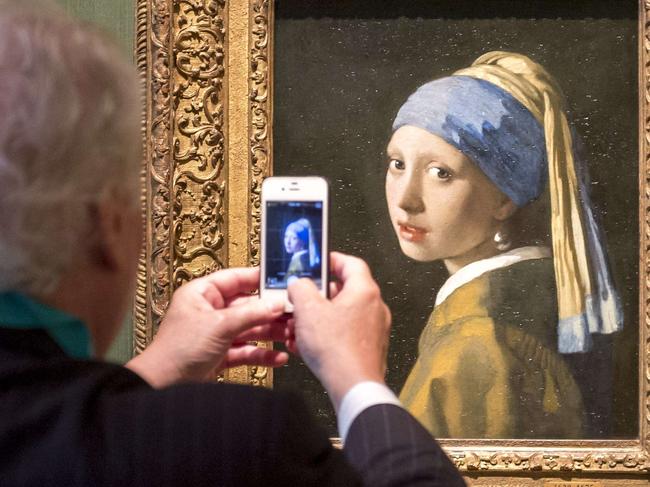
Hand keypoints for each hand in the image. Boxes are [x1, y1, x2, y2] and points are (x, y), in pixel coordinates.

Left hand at [126, 267, 287, 387]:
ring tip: (290, 334)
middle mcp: (210, 311)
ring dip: (270, 332)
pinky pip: (246, 351)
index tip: (282, 280)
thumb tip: (277, 303)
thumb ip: (251, 314)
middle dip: (270, 311)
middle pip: (247, 305)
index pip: (235, 279)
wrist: (163, 387)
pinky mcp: (220, 355)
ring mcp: (216, 334)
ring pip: (249, 329)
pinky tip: (279, 357)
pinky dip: (262, 354)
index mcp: (202, 294)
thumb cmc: (179, 350)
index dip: (258, 278)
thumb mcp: (220, 325)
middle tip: (293, 312)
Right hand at [287, 252, 390, 410]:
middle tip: (302, 298)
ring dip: (320, 318)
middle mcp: (375, 307)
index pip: (352, 263)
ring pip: (343, 315)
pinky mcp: (369, 349)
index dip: (333, 260)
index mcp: (364, 291)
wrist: (353, 387)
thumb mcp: (308, 310)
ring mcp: (374, 329)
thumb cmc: (335, 347)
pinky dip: (327, 335)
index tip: (318, 262)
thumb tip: (299, 284)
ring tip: (299, 327)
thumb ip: (300, 288)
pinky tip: (307, 346)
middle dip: (319, 295)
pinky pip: (346, 334)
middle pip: (346, 290)